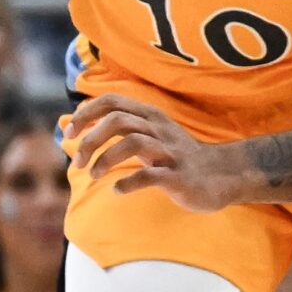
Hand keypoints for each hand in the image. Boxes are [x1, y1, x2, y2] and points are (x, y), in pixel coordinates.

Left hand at [65, 94, 252, 211]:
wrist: (222, 176)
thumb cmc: (176, 158)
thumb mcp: (148, 136)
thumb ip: (119, 129)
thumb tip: (76, 129)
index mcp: (149, 117)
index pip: (111, 101)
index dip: (85, 114)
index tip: (69, 133)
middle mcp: (158, 129)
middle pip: (117, 120)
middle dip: (90, 139)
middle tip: (77, 162)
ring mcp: (170, 152)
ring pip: (132, 142)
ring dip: (105, 158)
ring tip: (94, 175)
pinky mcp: (178, 176)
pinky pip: (151, 175)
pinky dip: (129, 182)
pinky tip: (118, 190)